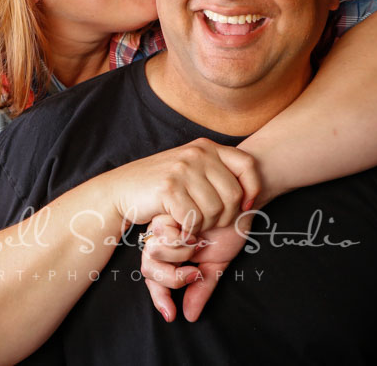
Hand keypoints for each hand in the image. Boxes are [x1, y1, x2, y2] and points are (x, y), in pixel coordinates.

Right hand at [100, 138, 259, 237]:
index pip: (247, 165)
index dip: (252, 188)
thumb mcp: (193, 169)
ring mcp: (182, 169)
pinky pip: (194, 218)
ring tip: (193, 223)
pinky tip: (181, 227)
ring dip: (205, 225)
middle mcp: (197, 154)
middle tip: (209, 222)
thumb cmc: (163, 185)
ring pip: (215, 210)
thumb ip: (218, 172)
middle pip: (234, 194)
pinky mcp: (168, 188)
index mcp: (207, 147)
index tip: (245, 205)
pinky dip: (189, 230)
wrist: (123, 189)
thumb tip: (252, 191)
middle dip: (225, 217)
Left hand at [142, 212, 254, 321]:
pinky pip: (162, 230)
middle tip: (192, 271)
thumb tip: (190, 316)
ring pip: (152, 251)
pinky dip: (179, 238)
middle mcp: (163, 239)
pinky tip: (195, 233)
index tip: (171, 314)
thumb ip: (202, 288)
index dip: (159, 296)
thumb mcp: (216, 264)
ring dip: (177, 256)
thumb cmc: (230, 229)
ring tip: (196, 247)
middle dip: (170, 276)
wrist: (241, 201)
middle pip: (148, 267)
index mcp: (171, 253)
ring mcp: (163, 221)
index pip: (154, 278)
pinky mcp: (167, 206)